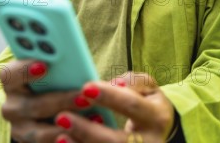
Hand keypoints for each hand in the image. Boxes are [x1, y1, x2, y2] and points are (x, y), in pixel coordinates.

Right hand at [0, 59, 92, 142]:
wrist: (46, 108)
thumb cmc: (54, 80)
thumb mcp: (54, 70)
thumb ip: (61, 64)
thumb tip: (84, 64)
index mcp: (13, 82)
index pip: (10, 74)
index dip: (24, 69)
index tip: (44, 65)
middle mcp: (12, 107)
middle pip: (33, 105)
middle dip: (62, 101)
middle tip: (85, 96)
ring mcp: (20, 129)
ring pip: (39, 133)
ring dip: (67, 126)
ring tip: (94, 118)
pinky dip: (70, 140)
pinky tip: (89, 134)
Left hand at [54, 72, 175, 142]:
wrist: (160, 135)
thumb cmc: (149, 106)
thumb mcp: (150, 90)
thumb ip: (133, 82)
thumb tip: (113, 84)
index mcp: (156, 117)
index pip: (131, 105)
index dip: (109, 97)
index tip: (86, 88)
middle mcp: (149, 142)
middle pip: (116, 140)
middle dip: (87, 130)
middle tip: (62, 117)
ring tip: (59, 137)